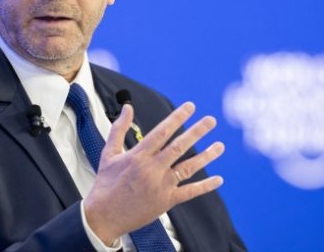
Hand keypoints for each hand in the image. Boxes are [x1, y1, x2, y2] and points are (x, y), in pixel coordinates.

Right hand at [83, 102, 224, 245]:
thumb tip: (127, 107)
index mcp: (138, 156)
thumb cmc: (106, 183)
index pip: (162, 132)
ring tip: (220, 146)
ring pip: (188, 168)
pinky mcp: (166, 201)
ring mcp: (161, 186)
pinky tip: (218, 179)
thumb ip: (119, 128)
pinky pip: (189, 192)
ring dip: (206, 156)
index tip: (190, 107)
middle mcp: (151, 169)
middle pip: (179, 147)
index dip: (177, 118)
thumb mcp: (109, 153)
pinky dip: (205, 186)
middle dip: (197, 132)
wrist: (103, 216)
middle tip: (211, 120)